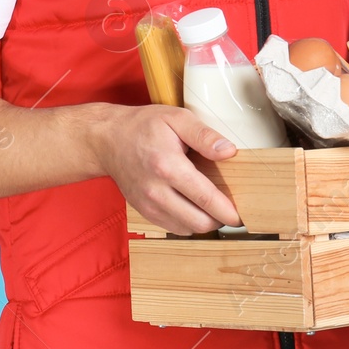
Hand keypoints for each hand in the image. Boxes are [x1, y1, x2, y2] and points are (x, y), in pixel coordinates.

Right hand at [90, 105, 240, 233]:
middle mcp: (156, 191)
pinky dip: (187, 223)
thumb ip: (204, 135)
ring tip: (212, 206)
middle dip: (219, 219)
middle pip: (198, 222)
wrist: (107, 139)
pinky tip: (193, 206)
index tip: (242, 215)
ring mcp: (148, 205)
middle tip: (230, 208)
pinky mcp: (143, 212)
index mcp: (167, 166)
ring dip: (204, 222)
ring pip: (186, 229)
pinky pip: (173, 227)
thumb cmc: (143, 126)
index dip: (227, 210)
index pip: (205, 197)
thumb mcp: (176, 119)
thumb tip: (229, 151)